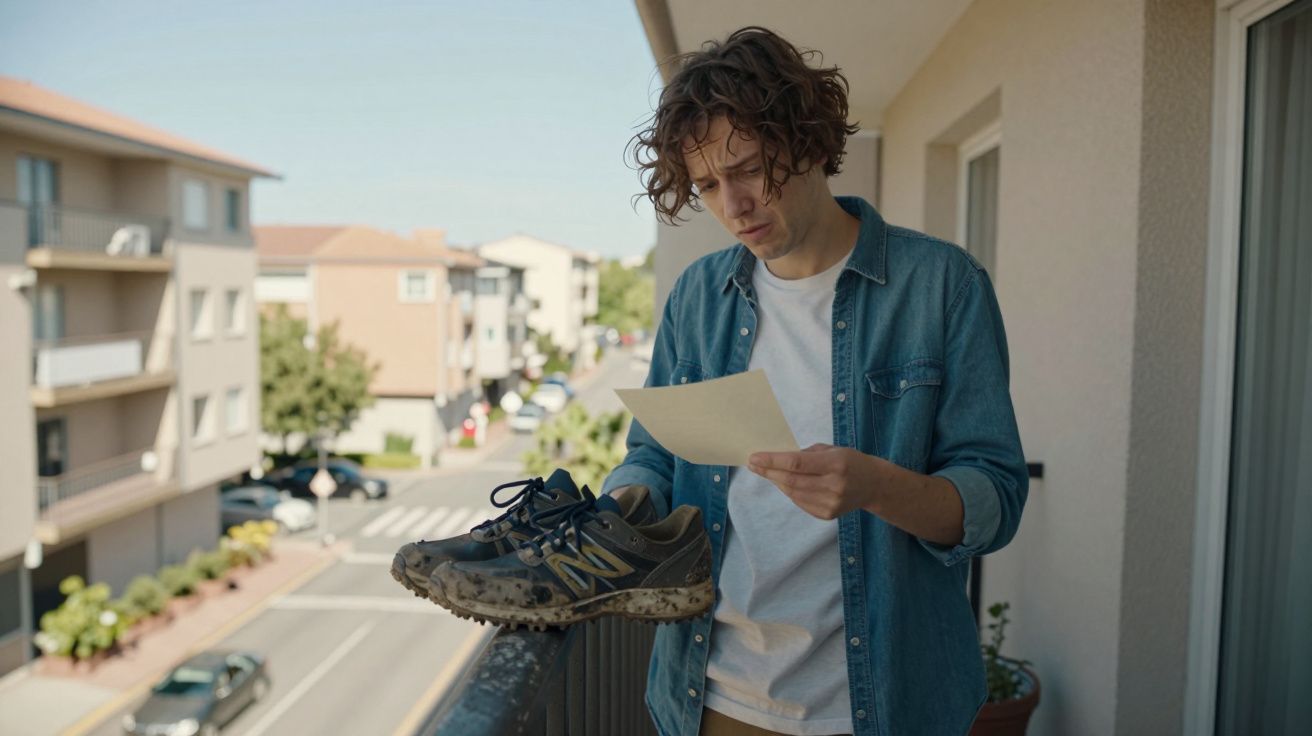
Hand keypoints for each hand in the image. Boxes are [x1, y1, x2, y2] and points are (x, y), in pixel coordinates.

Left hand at [747, 443, 890, 519]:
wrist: (873, 485)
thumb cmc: (850, 461)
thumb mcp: (832, 449)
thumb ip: (807, 454)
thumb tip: (778, 459)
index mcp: (835, 463)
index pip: (796, 463)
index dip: (772, 461)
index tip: (754, 457)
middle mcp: (833, 485)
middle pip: (791, 480)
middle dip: (768, 472)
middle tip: (753, 465)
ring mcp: (830, 503)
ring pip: (793, 493)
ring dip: (777, 482)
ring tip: (767, 472)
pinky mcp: (827, 514)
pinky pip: (800, 502)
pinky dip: (789, 492)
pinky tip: (785, 484)